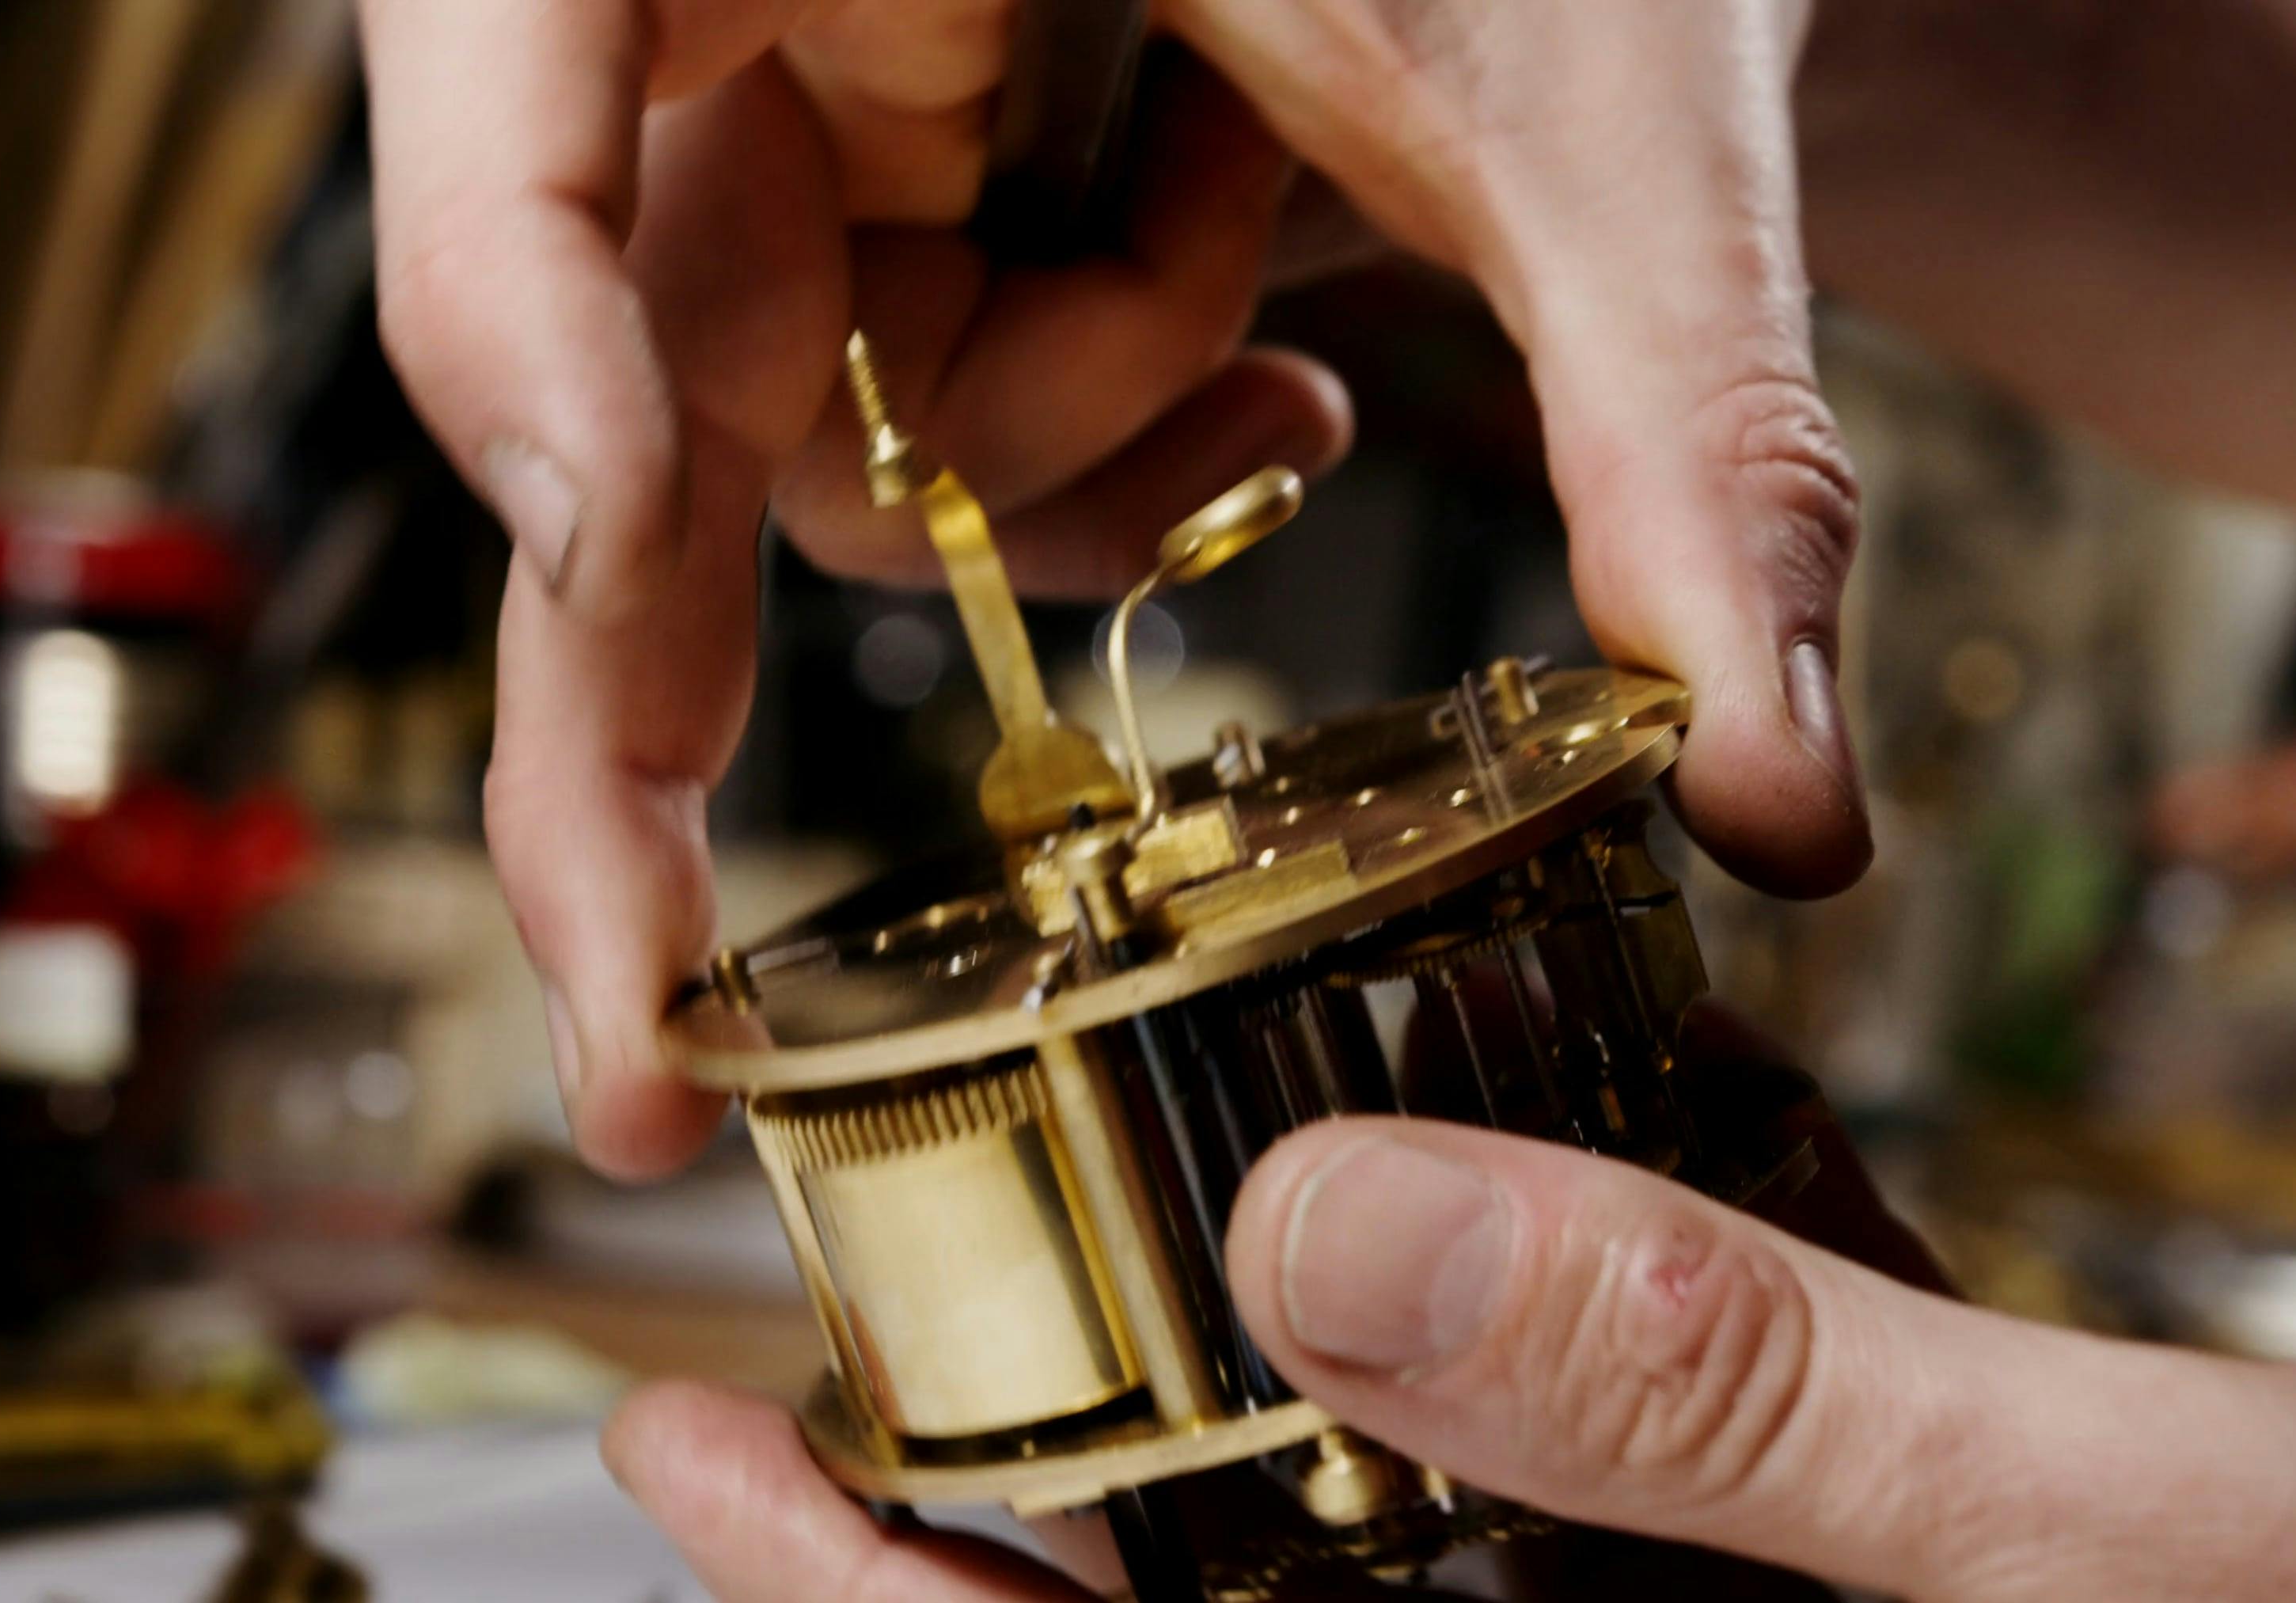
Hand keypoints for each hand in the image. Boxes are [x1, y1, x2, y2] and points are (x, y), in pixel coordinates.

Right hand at [360, 0, 1872, 1177]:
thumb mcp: (1614, 100)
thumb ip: (1680, 418)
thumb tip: (1780, 799)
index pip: (517, 45)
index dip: (515, 328)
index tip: (614, 567)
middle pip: (607, 337)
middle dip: (679, 661)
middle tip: (658, 1021)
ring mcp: (840, 55)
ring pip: (808, 413)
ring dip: (1041, 475)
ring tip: (1268, 378)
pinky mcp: (921, 141)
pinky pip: (916, 386)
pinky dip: (1079, 434)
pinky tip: (1258, 353)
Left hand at [604, 1117, 2295, 1600]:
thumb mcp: (2127, 1554)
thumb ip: (1739, 1419)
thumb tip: (1338, 1248)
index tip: (694, 1449)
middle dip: (1019, 1500)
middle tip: (809, 1326)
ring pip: (1401, 1552)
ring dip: (1238, 1395)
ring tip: (1079, 1208)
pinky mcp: (1850, 1580)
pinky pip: (1617, 1477)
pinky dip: (1517, 1343)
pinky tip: (1435, 1197)